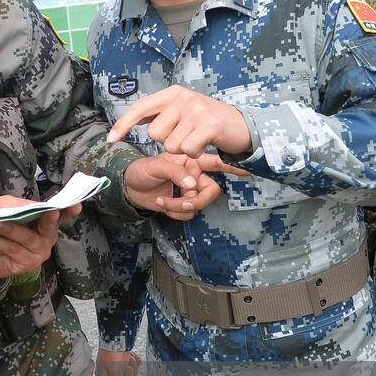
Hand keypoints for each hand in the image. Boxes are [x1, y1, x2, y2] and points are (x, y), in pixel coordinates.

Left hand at [0, 196, 79, 279]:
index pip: (61, 215)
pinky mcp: (26, 265)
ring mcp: (39, 253)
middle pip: (49, 227)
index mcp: (46, 221)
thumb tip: (11, 208)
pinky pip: (11, 249)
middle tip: (50, 212)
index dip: (68, 211)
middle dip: (49, 219)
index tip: (76, 205)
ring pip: (25, 239)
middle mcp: (47, 237)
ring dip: (6, 229)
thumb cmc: (0, 227)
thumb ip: (10, 205)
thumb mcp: (3, 209)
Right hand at [95, 348, 140, 375]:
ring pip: (130, 373)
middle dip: (127, 373)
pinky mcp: (124, 357)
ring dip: (132, 366)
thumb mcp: (115, 372)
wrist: (119, 333)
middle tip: (124, 365)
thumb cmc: (114, 353)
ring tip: (127, 357)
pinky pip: (133, 364)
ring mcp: (117, 364)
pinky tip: (132, 354)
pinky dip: (135, 360)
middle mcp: (109, 371)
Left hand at [107, 85, 250, 155]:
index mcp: (173, 93)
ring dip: (183, 149)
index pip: (141, 108)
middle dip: (168, 141)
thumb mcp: (182, 110)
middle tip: (186, 134)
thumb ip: (159, 114)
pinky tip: (204, 144)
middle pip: (155, 133)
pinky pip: (187, 150)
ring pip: (171, 145)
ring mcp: (197, 110)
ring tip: (197, 138)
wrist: (242, 126)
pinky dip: (194, 153)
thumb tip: (131, 119)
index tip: (110, 139)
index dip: (124, 124)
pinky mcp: (209, 125)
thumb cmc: (207, 121)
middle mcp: (183, 97)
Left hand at [123, 153, 243, 219]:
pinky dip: (174, 213)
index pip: (214, 163)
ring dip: (180, 207)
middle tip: (183, 203)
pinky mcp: (182, 205)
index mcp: (190, 161)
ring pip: (198, 205)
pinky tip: (161, 204)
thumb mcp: (154, 166)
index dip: (231, 167)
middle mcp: (193, 176)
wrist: (128, 187)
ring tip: (163, 201)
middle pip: (211, 191)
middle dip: (198, 200)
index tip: (247, 170)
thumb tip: (192, 185)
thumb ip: (174, 172)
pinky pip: (188, 214)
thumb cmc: (140, 170)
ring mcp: (188, 191)